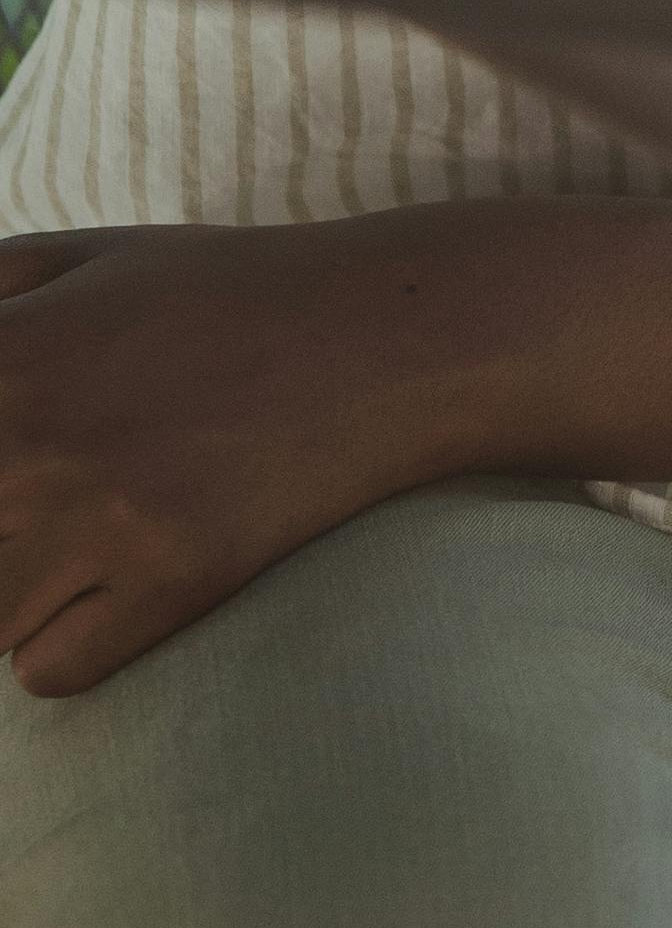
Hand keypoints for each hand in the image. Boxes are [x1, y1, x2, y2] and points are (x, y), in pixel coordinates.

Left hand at [0, 227, 471, 697]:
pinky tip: (107, 584)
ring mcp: (102, 522)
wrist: (378, 335)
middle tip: (44, 501)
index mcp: (8, 356)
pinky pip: (46, 670)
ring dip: (9, 595)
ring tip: (62, 546)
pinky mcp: (167, 584)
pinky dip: (62, 644)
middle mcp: (36, 444)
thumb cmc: (223, 293)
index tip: (8, 478)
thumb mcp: (85, 257)